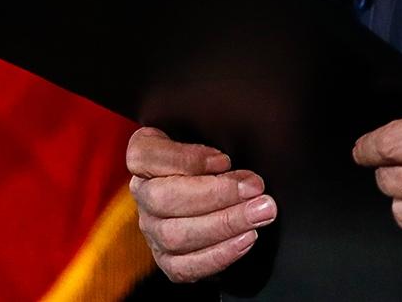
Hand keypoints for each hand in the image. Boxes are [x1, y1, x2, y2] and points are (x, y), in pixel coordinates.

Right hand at [126, 126, 275, 282]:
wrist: (214, 190)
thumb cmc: (213, 157)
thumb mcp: (210, 135)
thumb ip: (214, 139)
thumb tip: (233, 167)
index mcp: (144, 156)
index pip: (146, 156)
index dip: (186, 159)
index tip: (225, 160)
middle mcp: (142, 193)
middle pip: (164, 199)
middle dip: (216, 195)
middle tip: (255, 189)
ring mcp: (151, 229)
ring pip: (174, 235)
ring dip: (224, 224)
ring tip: (259, 214)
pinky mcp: (166, 259)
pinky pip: (184, 267)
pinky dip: (218, 255)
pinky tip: (245, 239)